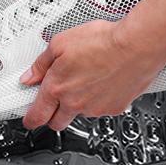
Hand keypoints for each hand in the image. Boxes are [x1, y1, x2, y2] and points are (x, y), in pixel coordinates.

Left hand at [20, 19, 165, 130]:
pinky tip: (102, 82)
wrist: (136, 45)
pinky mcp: (115, 108)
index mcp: (57, 88)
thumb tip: (29, 76)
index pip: (38, 114)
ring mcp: (96, 108)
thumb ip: (40, 64)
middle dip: (51, 117)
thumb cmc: (101, 41)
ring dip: (77, 105)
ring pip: (80, 114)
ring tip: (85, 82)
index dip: (30, 120)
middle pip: (57, 123)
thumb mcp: (60, 44)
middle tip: (53, 106)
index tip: (29, 120)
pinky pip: (101, 110)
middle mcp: (75, 103)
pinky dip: (98, 100)